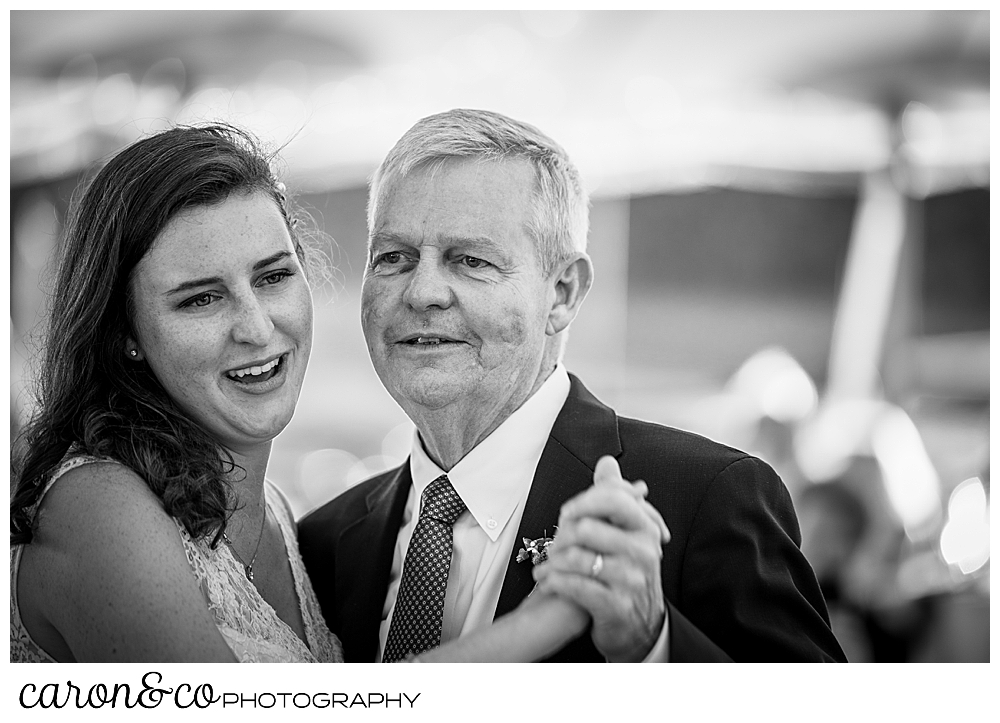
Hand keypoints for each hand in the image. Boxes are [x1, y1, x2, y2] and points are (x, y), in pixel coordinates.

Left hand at [532, 456, 668, 661]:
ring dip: (552, 562)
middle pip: (587, 527)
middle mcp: (643, 552)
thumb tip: (606, 463)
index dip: (583, 502)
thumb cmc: (626, 573)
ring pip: (577, 557)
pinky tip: (547, 581)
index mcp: (644, 529)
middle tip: (553, 544)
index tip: (567, 512)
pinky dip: (553, 582)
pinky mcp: (616, 605)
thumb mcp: (626, 534)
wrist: (639, 626)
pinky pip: (574, 585)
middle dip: (561, 536)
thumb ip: (615, 496)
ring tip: (545, 565)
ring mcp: (631, 580)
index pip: (613, 499)